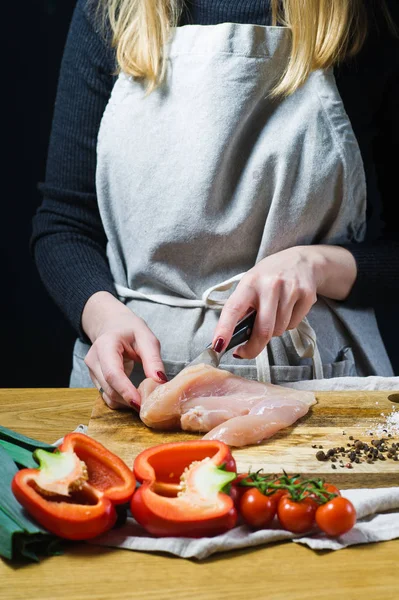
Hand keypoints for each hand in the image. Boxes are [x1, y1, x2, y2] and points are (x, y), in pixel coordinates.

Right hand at [82, 292, 166, 408]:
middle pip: (109, 388)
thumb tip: (160, 382)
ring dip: (126, 402)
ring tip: (145, 399)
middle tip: (150, 404)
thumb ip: (153, 359)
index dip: (126, 391)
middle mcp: (93, 360)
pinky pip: (108, 396)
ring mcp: (92, 371)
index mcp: (105, 345)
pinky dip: (122, 400)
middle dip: (130, 400)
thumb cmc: (130, 330)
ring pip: (108, 396)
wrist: (112, 325)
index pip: (113, 373)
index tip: (141, 403)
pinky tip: (135, 396)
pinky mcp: (95, 380)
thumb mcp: (146, 338)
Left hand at [212, 245, 356, 358]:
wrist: (301, 261)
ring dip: (273, 331)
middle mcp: (270, 285)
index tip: (218, 347)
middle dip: (253, 347)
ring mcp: (290, 289)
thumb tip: (231, 337)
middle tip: (245, 352)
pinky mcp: (306, 295)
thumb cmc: (269, 277)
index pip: (233, 309)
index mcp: (249, 283)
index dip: (224, 329)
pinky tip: (288, 309)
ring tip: (273, 315)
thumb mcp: (250, 285)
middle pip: (263, 330)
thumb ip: (242, 308)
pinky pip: (293, 325)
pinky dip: (288, 324)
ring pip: (279, 330)